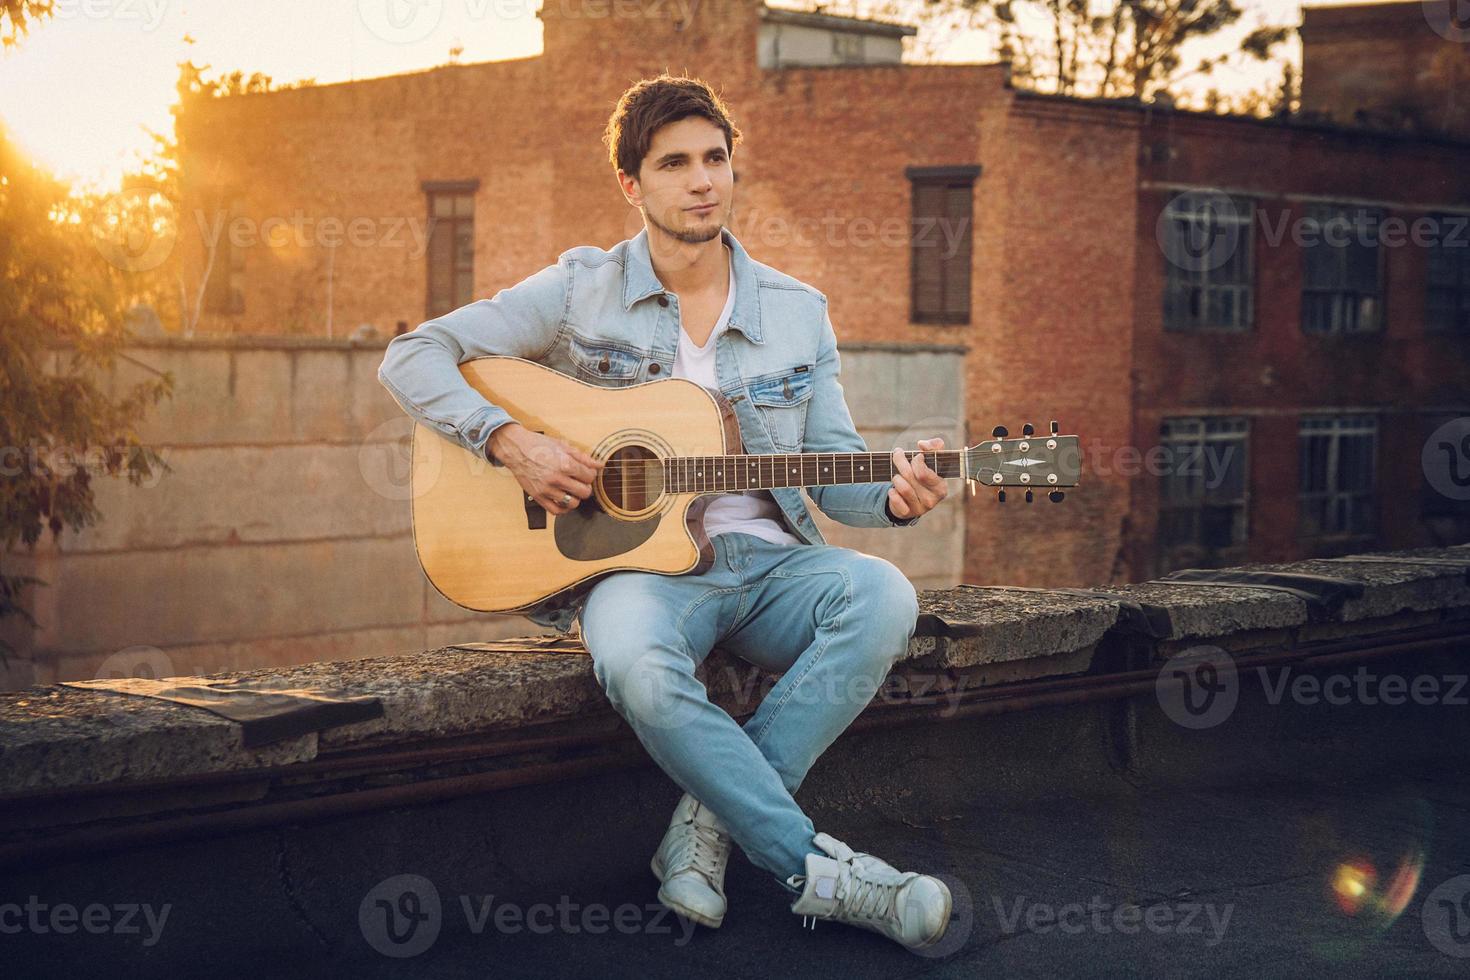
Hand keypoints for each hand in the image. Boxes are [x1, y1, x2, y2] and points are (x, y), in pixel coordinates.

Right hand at [489, 423, 604, 515]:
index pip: (589, 477)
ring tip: (572, 490)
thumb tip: (598, 465)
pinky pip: (556, 511)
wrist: (516, 450)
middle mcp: (557, 478)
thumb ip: (582, 457)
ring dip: (576, 498)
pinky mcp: (538, 497)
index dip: (590, 474)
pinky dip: (563, 508)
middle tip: (581, 482)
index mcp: (565, 464)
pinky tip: (564, 500)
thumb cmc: (538, 446)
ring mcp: (547, 489)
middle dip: (585, 487)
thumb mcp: (563, 446)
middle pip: (584, 492)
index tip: (586, 473)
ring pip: (573, 503)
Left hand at [888, 437, 947, 519]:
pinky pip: (895, 499)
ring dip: (896, 477)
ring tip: (897, 475)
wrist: (913, 498)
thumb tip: (922, 444)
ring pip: (902, 487)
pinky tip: (893, 490)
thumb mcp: (932, 460)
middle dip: (901, 462)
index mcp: (941, 487)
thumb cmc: (923, 475)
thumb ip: (933, 446)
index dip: (917, 461)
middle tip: (898, 455)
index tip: (916, 456)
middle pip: (910, 476)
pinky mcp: (907, 514)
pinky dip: (891, 492)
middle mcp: (932, 499)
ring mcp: (920, 508)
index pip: (924, 472)